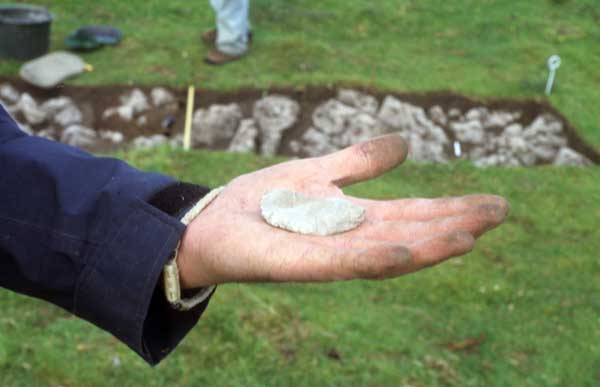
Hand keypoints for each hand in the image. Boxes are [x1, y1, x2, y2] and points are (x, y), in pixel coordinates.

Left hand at [177, 134, 508, 287]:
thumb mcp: (318, 171)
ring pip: (385, 252)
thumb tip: (405, 143)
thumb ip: (358, 161)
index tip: (492, 203)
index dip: (451, 209)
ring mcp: (326, 255)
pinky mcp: (297, 264)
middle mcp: (349, 240)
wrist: (212, 222)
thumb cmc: (262, 201)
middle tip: (498, 214)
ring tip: (468, 235)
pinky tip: (403, 251)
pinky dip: (373, 258)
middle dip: (453, 225)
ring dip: (427, 246)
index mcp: (356, 219)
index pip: (412, 213)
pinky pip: (340, 264)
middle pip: (409, 232)